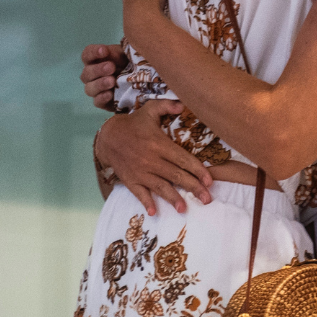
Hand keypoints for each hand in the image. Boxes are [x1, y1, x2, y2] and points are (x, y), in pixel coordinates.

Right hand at [81, 43, 126, 110]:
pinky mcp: (102, 103)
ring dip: (99, 84)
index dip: (93, 52)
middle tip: (111, 67)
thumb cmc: (130, 64)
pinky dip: (102, 98)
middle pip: (86, 73)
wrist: (142, 83)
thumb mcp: (126, 55)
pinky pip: (97, 102)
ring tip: (112, 81)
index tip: (104, 50)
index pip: (87, 54)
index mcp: (96, 60)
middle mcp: (92, 75)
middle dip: (98, 69)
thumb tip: (107, 51)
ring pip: (89, 88)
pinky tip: (110, 94)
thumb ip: (115, 53)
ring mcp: (96, 90)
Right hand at [94, 99, 214, 214]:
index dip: (198, 170)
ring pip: (161, 187)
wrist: (107, 137)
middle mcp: (152, 160)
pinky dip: (146, 202)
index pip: (183, 159)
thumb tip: (182, 104)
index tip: (209, 181)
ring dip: (173, 198)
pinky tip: (154, 212)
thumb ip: (166, 105)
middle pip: (176, 176)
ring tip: (184, 209)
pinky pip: (139, 193)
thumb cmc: (133, 124)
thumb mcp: (149, 110)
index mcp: (159, 144)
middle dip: (193, 188)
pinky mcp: (130, 180)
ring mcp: (140, 172)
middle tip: (207, 199)